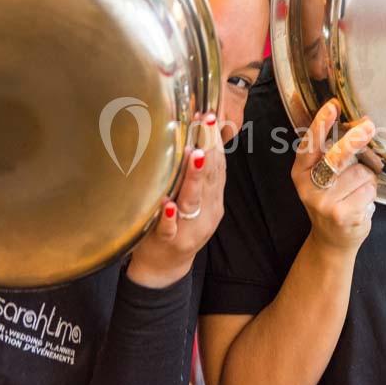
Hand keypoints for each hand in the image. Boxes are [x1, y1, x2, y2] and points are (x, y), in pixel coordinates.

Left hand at [127, 114, 225, 288]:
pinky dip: (169, 217)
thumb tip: (197, 139)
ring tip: (194, 155)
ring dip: (194, 177)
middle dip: (209, 149)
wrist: (166, 267)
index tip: (210, 117)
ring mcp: (189, 229)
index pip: (219, 167)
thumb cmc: (179, 227)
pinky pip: (170, 229)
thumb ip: (199, 176)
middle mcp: (206, 213)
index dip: (216, 141)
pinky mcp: (170, 242)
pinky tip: (168, 205)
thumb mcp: (195, 200)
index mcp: (213, 200)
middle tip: (204, 124)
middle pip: (210, 179)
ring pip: (193, 200)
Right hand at [291, 99, 380, 254]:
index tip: (333, 106)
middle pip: (336, 156)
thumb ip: (331, 154)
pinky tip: (360, 202)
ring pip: (360, 174)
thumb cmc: (331, 200)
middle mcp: (308, 186)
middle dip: (354, 140)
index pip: (310, 144)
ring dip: (367, 179)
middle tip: (368, 127)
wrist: (332, 239)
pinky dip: (370, 193)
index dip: (322, 123)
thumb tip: (360, 125)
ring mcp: (324, 202)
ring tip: (357, 191)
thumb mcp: (321, 177)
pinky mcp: (342, 215)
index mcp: (300, 172)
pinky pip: (368, 190)